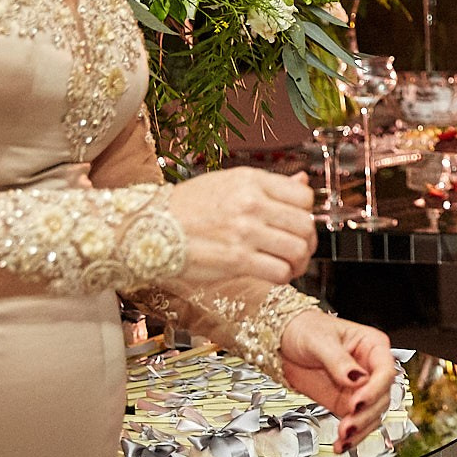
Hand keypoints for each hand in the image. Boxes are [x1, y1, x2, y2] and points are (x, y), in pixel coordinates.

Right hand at [169, 170, 315, 286]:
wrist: (149, 227)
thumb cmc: (188, 206)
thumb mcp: (228, 183)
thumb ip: (268, 185)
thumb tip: (301, 181)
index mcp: (251, 180)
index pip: (304, 196)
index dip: (306, 213)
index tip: (297, 223)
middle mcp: (251, 203)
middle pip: (305, 225)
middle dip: (307, 241)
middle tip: (299, 248)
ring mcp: (244, 232)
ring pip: (297, 250)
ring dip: (298, 262)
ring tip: (288, 263)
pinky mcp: (236, 260)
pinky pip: (279, 272)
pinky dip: (283, 276)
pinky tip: (274, 274)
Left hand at [278, 310, 397, 452]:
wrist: (282, 342)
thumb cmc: (304, 328)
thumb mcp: (319, 340)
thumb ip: (338, 360)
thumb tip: (356, 377)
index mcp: (372, 346)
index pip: (385, 371)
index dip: (375, 389)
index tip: (357, 401)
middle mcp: (370, 369)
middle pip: (382, 397)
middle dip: (366, 414)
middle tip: (348, 425)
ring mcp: (359, 388)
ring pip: (372, 414)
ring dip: (360, 429)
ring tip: (343, 438)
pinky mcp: (345, 403)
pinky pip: (356, 423)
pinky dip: (351, 437)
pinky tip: (341, 444)